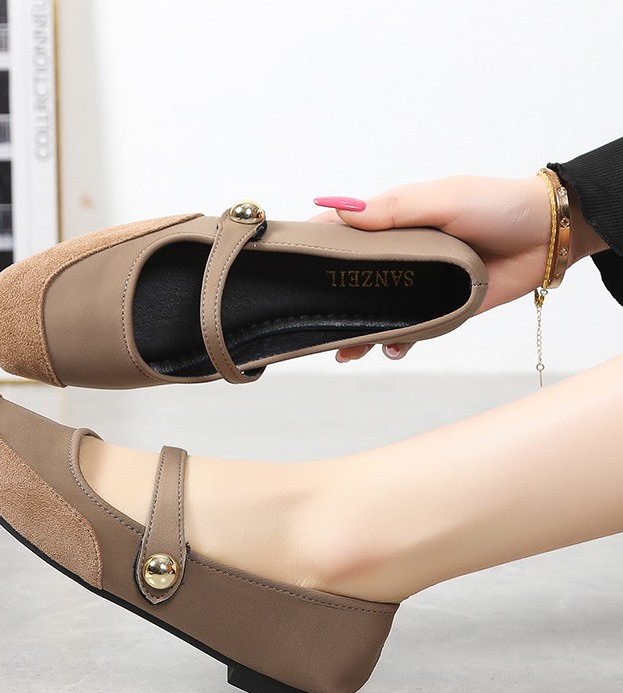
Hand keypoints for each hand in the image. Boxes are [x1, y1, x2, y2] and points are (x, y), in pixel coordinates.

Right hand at [312, 175, 603, 361]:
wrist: (548, 236)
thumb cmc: (496, 205)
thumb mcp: (443, 198)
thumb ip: (395, 208)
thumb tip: (341, 211)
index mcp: (394, 223)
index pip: (343, 234)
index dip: (314, 248)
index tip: (287, 265)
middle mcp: (400, 256)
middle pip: (351, 282)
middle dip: (330, 304)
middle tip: (310, 325)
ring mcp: (419, 285)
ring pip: (376, 313)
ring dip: (358, 333)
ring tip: (346, 352)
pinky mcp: (441, 310)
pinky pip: (411, 332)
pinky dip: (398, 344)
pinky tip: (394, 350)